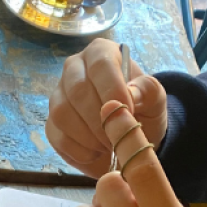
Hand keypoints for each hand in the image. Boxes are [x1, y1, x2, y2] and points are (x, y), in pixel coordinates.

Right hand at [46, 38, 167, 177]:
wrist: (128, 135)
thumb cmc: (142, 110)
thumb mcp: (155, 99)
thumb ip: (148, 91)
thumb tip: (130, 94)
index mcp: (100, 54)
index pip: (100, 66)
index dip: (113, 91)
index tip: (129, 114)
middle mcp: (74, 70)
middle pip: (77, 91)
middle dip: (99, 120)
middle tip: (117, 137)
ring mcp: (58, 98)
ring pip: (62, 114)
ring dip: (88, 137)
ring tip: (108, 146)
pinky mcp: (51, 125)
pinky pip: (58, 137)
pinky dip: (80, 151)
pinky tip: (96, 153)